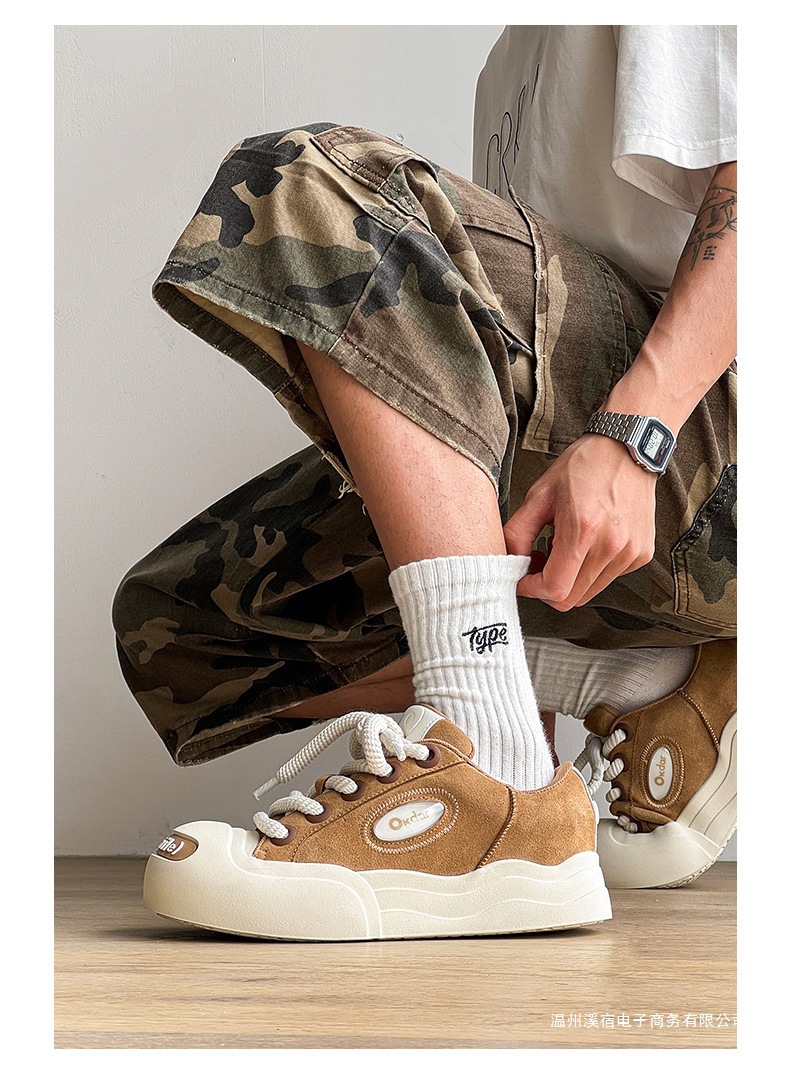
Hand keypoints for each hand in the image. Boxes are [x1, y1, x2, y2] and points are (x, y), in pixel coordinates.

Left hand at [505, 435, 657, 610]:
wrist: (626, 449)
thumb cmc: (584, 466)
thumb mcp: (539, 494)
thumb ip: (517, 532)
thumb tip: (510, 561)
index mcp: (583, 529)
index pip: (555, 588)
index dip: (532, 589)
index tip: (523, 578)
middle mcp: (612, 545)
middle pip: (572, 598)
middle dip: (548, 586)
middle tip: (540, 559)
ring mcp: (630, 553)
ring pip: (589, 592)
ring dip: (570, 578)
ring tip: (565, 546)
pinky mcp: (641, 554)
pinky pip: (608, 578)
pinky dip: (591, 570)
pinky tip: (587, 542)